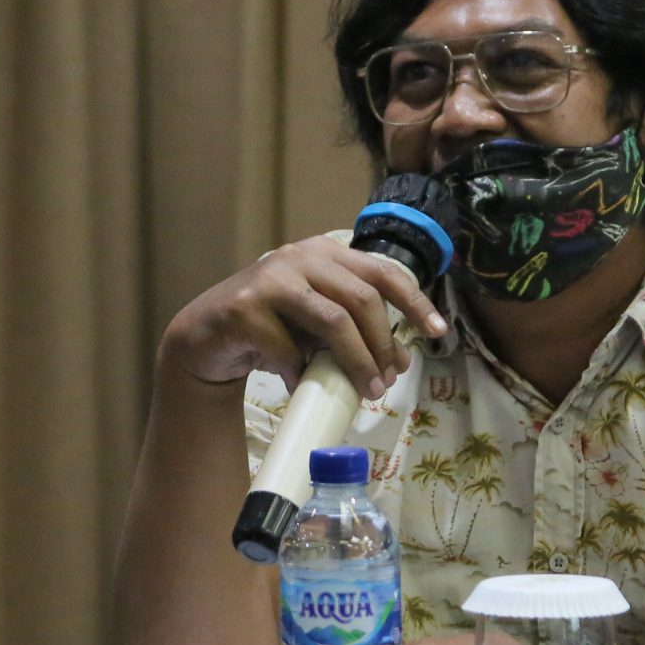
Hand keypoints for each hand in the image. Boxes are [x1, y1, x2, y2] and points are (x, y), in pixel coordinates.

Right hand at [158, 234, 447, 398]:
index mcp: (326, 253)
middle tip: (388, 382)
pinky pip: (290, 348)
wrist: (207, 336)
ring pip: (333, 321)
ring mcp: (271, 279)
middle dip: (383, 344)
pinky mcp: (245, 308)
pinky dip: (302, 373)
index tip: (437, 331)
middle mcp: (301, 257)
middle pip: (362, 298)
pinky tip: (302, 386)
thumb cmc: (272, 329)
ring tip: (366, 391)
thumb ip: (353, 329)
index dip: (415, 301)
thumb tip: (399, 361)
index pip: (382, 271)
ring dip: (356, 362)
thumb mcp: (317, 324)